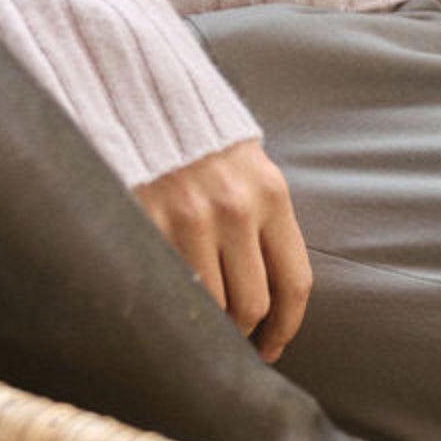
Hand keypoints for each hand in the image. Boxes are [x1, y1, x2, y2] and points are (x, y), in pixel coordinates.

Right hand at [133, 139, 310, 362]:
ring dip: (205, 318)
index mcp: (270, 194)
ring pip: (209, 302)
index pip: (294, 283)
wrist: (145, 94)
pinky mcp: (148, 219)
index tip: (273, 346)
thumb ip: (263, 219)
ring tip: (196, 313)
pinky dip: (169, 297)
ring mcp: (189, 217)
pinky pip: (167, 282)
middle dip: (242, 329)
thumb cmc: (201, 138)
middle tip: (229, 333)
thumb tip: (270, 294)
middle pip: (251, 304)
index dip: (285, 327)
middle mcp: (235, 208)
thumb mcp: (249, 167)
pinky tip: (167, 295)